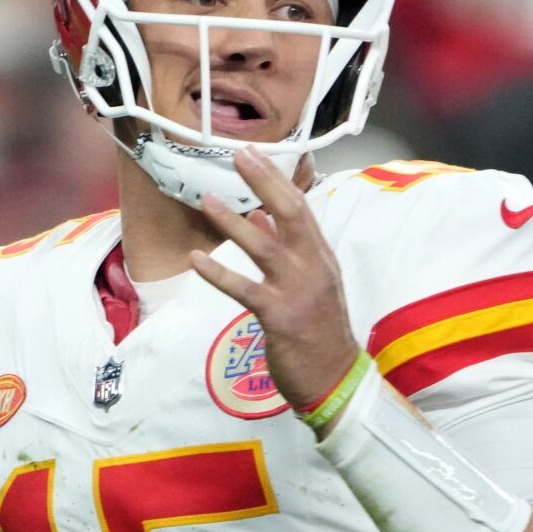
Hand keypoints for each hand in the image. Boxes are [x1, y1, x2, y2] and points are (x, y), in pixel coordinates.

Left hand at [189, 148, 360, 423]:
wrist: (336, 378)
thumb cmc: (319, 330)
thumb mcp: (309, 282)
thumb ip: (285, 247)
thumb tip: (257, 213)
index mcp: (320, 257)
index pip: (300, 208)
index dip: (276, 178)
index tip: (254, 153)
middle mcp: (314, 267)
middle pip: (291, 214)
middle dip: (265, 182)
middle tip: (239, 155)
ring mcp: (298, 291)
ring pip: (265, 248)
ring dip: (233, 223)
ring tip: (206, 200)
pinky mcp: (280, 317)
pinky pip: (245, 289)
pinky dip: (219, 274)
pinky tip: (196, 259)